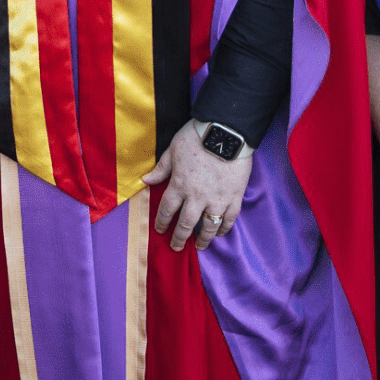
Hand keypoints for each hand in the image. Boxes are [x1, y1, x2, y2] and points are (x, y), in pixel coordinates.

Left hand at [142, 120, 252, 251]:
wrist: (225, 132)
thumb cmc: (196, 137)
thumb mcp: (173, 150)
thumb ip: (161, 168)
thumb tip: (146, 180)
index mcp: (179, 185)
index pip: (167, 210)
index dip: (162, 222)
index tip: (160, 230)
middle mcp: (197, 197)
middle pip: (186, 224)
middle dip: (179, 238)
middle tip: (176, 246)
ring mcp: (217, 199)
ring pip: (208, 227)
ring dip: (202, 239)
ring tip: (200, 247)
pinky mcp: (234, 197)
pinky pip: (229, 219)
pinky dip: (224, 229)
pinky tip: (219, 233)